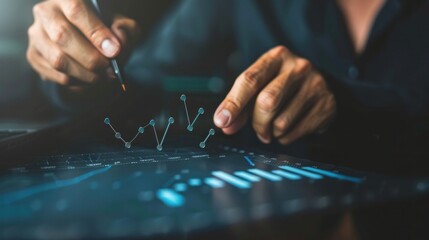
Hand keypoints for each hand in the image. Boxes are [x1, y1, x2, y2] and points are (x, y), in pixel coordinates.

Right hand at [27, 0, 139, 86]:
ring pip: (58, 60)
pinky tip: (90, 78)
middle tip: (109, 68)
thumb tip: (118, 42)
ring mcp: (36, 35)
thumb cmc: (106, 29)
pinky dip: (78, 82)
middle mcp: (46, 12)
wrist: (88, 42)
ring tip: (103, 76)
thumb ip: (124, 30)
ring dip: (86, 74)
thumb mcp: (121, 25)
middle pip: (62, 36)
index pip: (76, 11)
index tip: (114, 51)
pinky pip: (56, 75)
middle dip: (91, 58)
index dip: (96, 33)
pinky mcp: (34, 56)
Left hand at [213, 46, 336, 144]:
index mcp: (276, 57)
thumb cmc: (281, 87)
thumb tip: (224, 124)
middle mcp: (298, 66)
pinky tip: (288, 130)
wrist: (319, 89)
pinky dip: (285, 138)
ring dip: (271, 133)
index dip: (234, 103)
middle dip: (257, 123)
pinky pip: (296, 132)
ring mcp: (315, 84)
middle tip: (259, 132)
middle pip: (267, 101)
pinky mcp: (326, 104)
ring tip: (274, 129)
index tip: (221, 121)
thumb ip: (239, 105)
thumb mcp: (259, 88)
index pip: (250, 80)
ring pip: (281, 122)